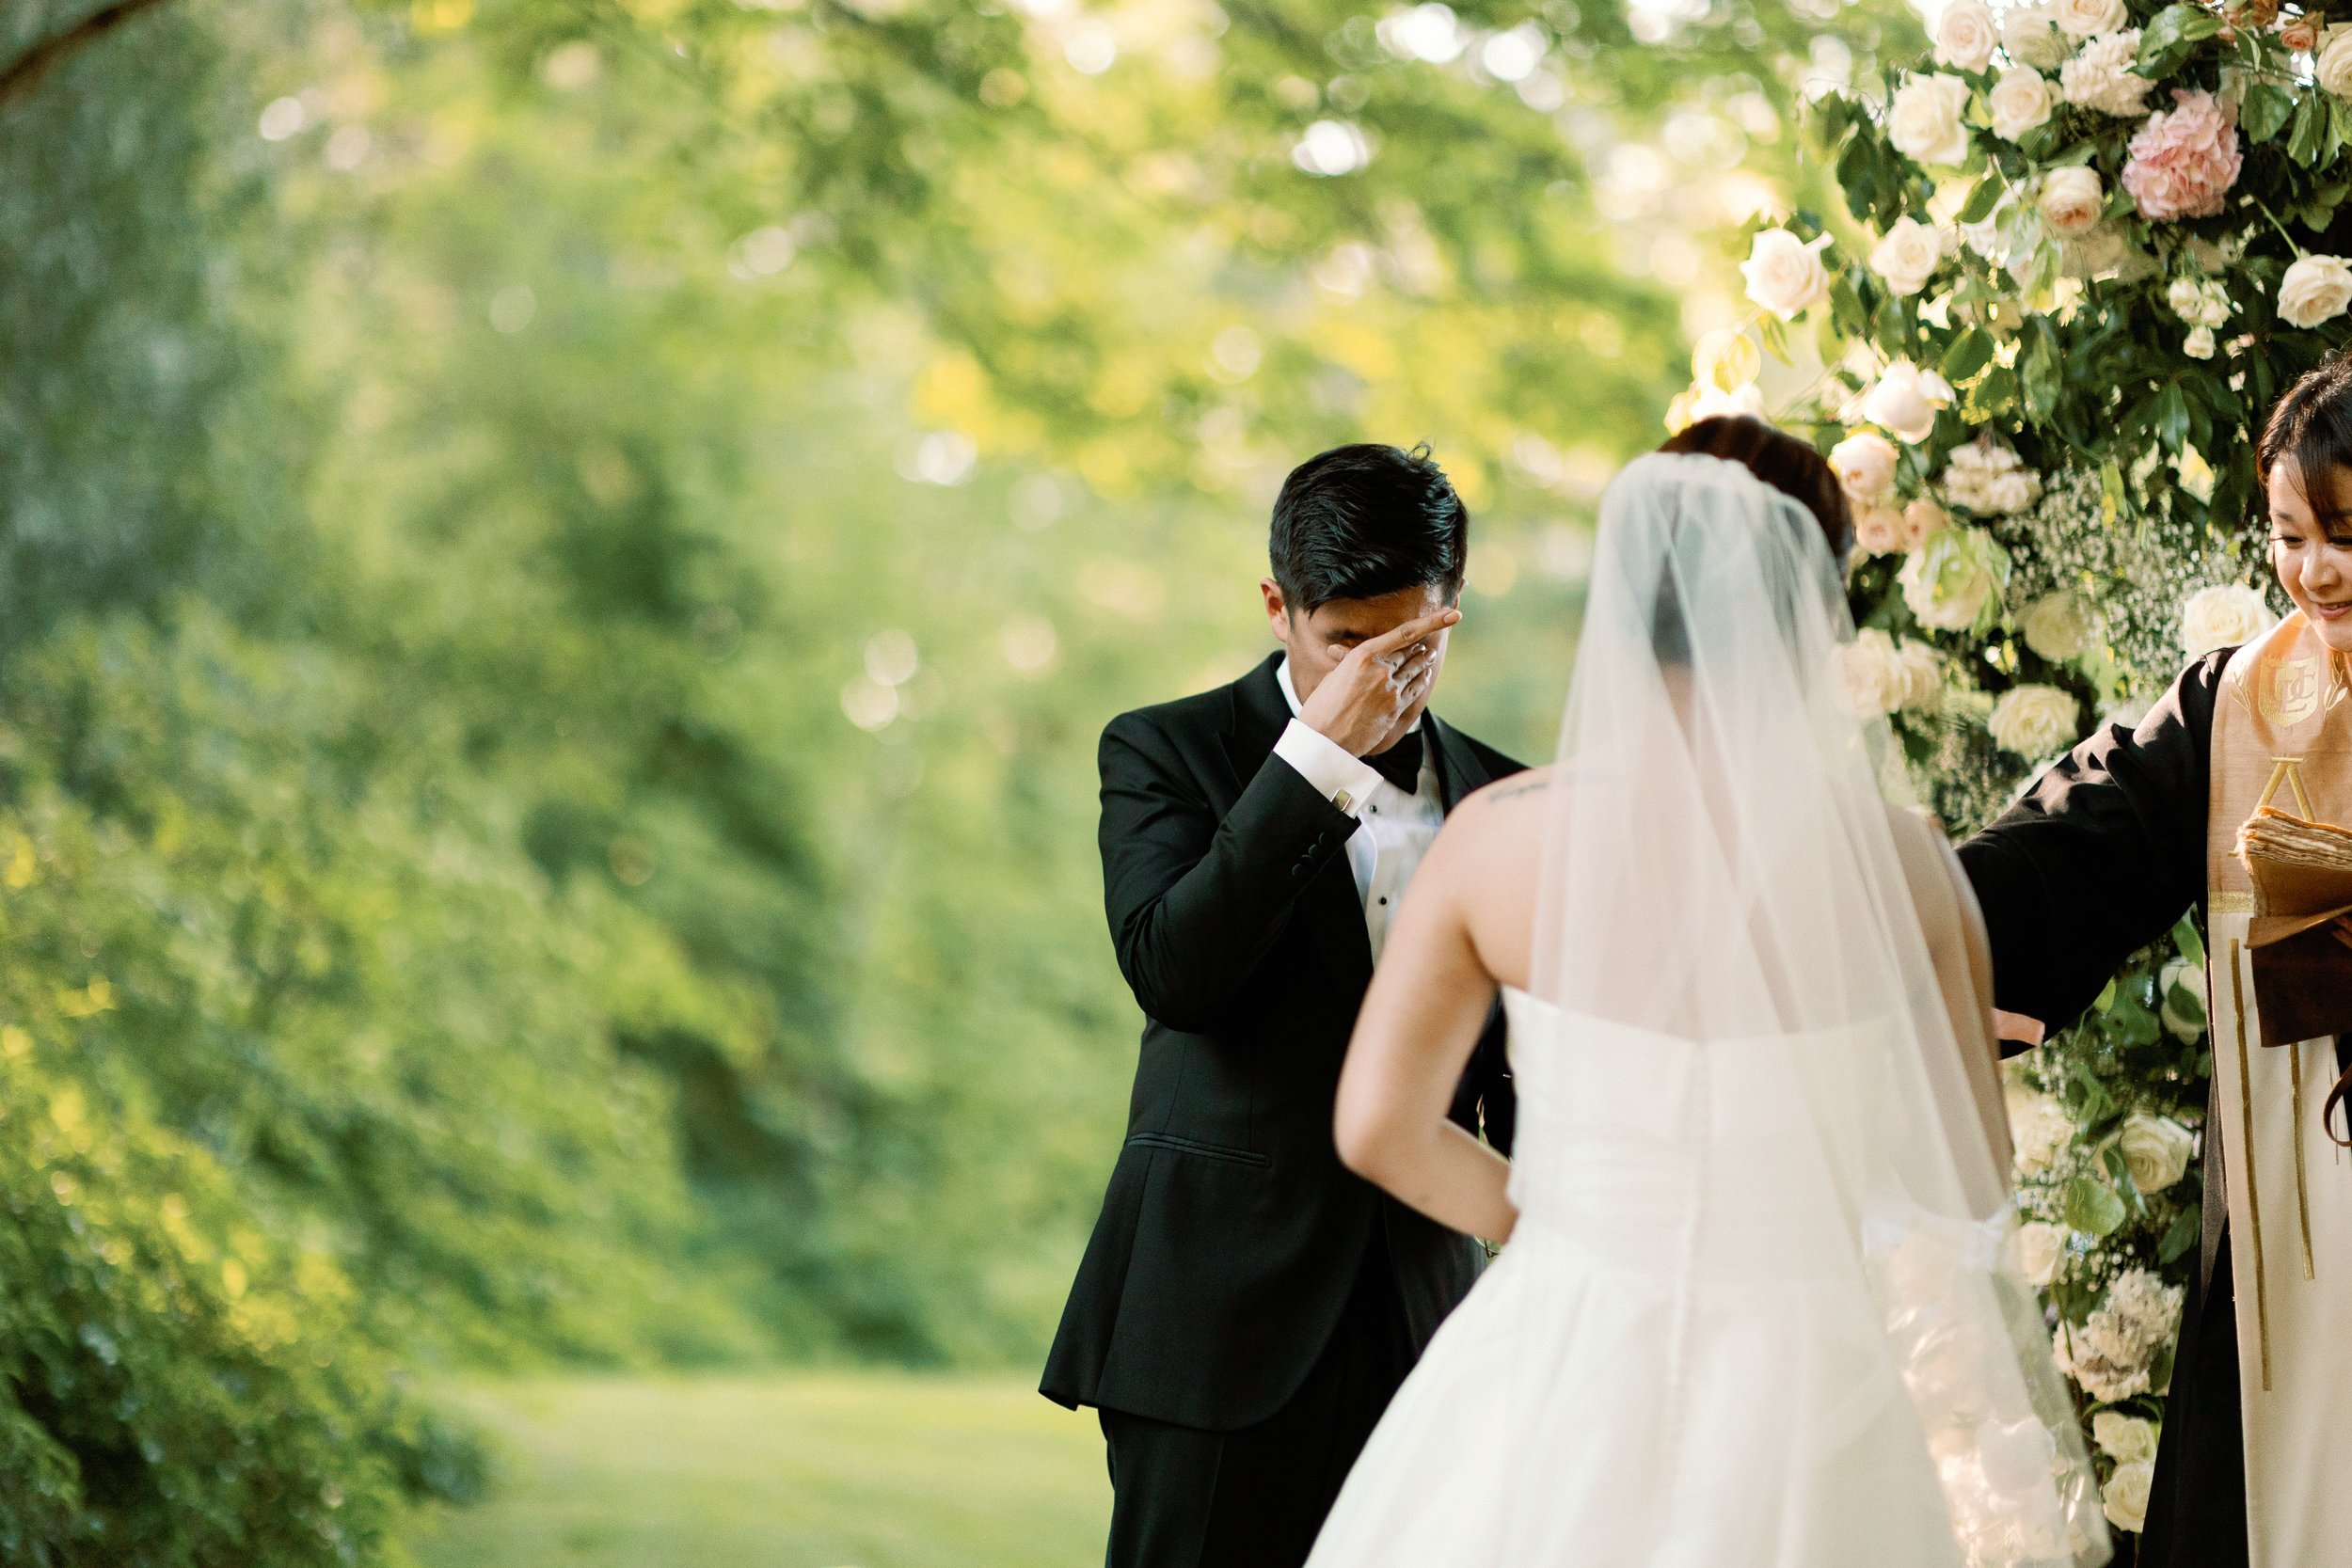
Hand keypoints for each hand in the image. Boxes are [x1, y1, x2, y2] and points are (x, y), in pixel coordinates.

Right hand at [1296, 610, 1458, 757]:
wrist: (1323, 738)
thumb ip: (1346, 662)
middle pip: (1411, 652)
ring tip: (1428, 655)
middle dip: (1420, 647)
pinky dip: (1421, 680)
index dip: (1433, 621)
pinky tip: (1424, 676)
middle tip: (1427, 643)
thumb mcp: (1334, 676)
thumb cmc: (1322, 706)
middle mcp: (1381, 670)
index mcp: (1363, 655)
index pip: (1406, 633)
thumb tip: (1341, 653)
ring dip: (1424, 661)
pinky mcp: (1395, 709)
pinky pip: (1415, 690)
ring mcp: (1391, 690)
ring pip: (1416, 670)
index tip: (1452, 615)